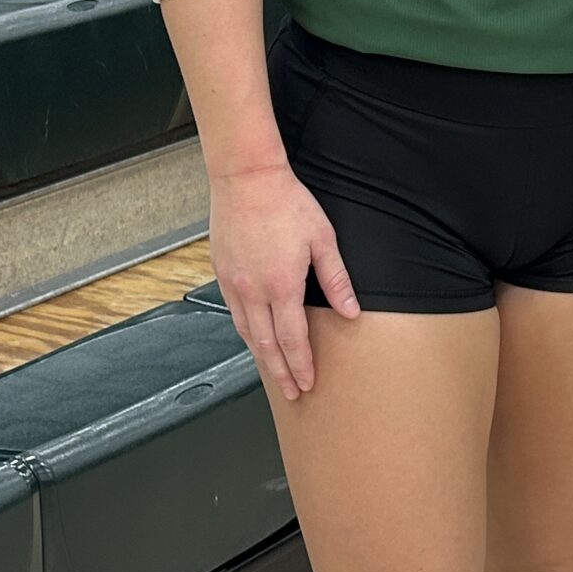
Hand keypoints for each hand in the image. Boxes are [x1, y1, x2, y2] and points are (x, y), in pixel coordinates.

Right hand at [208, 159, 358, 401]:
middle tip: (292, 393)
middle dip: (280, 373)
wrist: (246, 178)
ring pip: (246, 332)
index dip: (301, 365)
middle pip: (266, 345)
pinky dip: (245, 332)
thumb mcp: (323, 239)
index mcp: (282, 285)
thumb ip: (336, 279)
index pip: (292, 339)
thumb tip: (350, 311)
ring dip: (261, 357)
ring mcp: (234, 283)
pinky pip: (234, 313)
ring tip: (274, 374)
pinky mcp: (222, 273)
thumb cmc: (287, 202)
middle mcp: (254, 290)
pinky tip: (253, 338)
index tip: (308, 383)